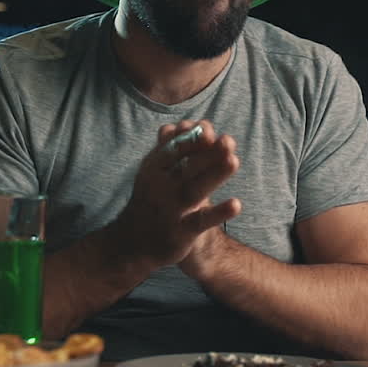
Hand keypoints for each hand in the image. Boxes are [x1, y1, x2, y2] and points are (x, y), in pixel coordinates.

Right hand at [111, 120, 241, 267]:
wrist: (131, 243)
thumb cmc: (151, 199)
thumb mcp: (155, 172)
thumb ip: (171, 148)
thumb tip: (186, 123)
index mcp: (154, 169)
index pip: (173, 149)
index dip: (191, 138)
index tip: (209, 129)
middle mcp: (160, 188)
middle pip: (186, 167)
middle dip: (207, 153)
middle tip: (228, 140)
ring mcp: (170, 211)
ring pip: (194, 190)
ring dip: (214, 175)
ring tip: (234, 161)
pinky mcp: (180, 233)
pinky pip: (200, 222)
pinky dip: (217, 213)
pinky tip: (236, 204)